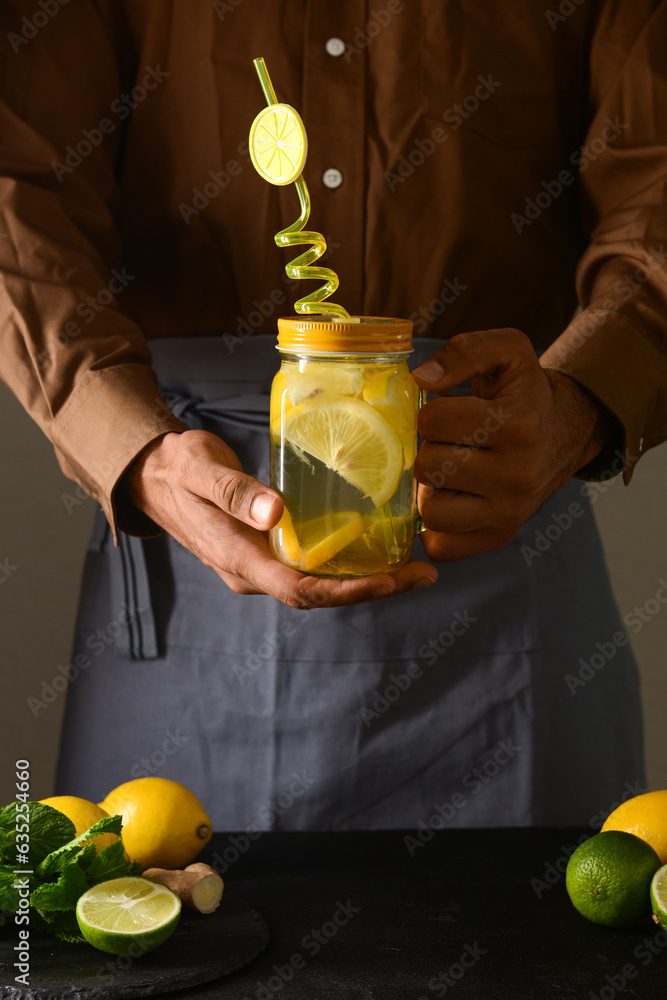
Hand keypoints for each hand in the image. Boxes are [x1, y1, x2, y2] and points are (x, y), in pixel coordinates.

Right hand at [121, 429, 437, 607]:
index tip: (395, 579)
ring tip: (413, 565)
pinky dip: (346, 565)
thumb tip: (275, 513)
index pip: (301, 590)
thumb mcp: (199, 469)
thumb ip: (234, 491)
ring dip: (365, 580)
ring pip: (319, 585)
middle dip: (374, 588)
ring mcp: (258, 567)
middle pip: (320, 595)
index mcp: (237, 559)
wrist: (154, 476)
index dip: (351, 591)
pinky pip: (312, 569)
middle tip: (423, 572)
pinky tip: (375, 548)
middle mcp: (251, 573)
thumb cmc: (178, 467)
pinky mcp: (265, 553)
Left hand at [411, 328, 614, 561]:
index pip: (432, 422)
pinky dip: (436, 529)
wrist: (563, 432)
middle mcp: (517, 474)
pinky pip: (443, 546)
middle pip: (429, 467)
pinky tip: (448, 501)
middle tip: (449, 443)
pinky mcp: (500, 535)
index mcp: (517, 425)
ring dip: (431, 489)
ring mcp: (510, 510)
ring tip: (449, 471)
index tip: (447, 414)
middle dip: (430, 450)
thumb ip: (463, 351)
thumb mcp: (505, 351)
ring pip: (431, 511)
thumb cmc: (523, 392)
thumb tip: (421, 378)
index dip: (430, 413)